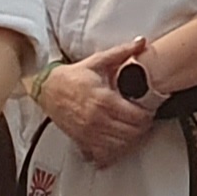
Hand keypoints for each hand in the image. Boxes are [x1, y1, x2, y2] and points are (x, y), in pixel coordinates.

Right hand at [39, 41, 158, 170]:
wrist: (47, 89)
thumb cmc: (72, 77)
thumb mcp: (98, 61)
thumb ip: (122, 52)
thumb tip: (141, 42)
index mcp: (104, 100)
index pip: (137, 117)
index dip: (148, 114)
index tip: (149, 109)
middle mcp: (97, 119)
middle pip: (132, 133)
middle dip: (143, 127)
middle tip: (144, 119)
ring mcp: (89, 133)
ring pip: (121, 145)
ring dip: (132, 139)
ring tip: (134, 129)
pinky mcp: (83, 141)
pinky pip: (105, 153)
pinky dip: (115, 150)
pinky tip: (118, 140)